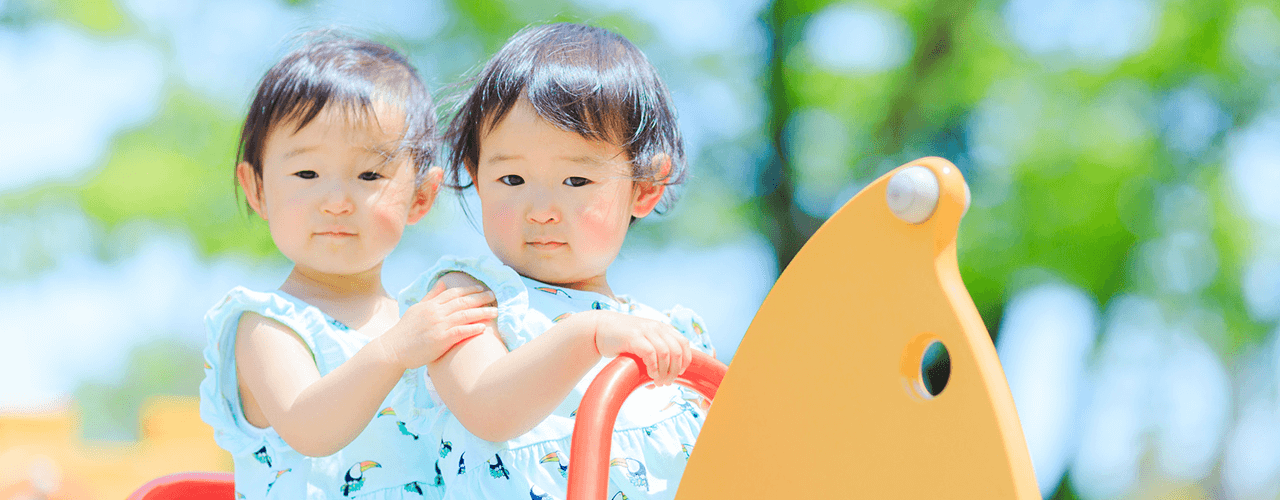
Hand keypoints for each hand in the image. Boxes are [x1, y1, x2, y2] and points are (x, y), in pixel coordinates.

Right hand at [383, 281, 497, 369]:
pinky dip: (472, 328)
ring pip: (464, 315)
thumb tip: (442, 282)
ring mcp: (438, 325)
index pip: (453, 293)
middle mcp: (435, 312)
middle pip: (462, 301)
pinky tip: (483, 327)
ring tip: (495, 312)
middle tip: (493, 296)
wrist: (393, 350)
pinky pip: (460, 331)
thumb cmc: (405, 331)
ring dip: (482, 312)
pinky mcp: (440, 339)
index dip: (468, 289)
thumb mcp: (417, 309)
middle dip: (480, 298)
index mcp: (430, 304)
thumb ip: (431, 296)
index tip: (481, 288)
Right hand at [590, 311, 691, 386]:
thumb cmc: (621, 341)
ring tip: (658, 382)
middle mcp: (656, 327)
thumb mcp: (643, 344)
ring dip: (664, 371)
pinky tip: (650, 375)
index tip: (680, 373)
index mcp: (662, 328)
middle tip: (667, 383)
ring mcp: (645, 331)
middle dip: (675, 371)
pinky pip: (651, 354)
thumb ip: (653, 359)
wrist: (599, 329)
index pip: (684, 343)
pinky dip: (653, 367)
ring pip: (666, 353)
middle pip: (677, 351)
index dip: (686, 360)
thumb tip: (658, 383)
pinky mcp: (634, 337)